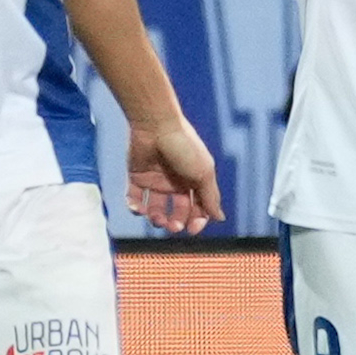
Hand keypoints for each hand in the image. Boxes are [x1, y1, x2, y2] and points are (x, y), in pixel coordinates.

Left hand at [127, 113, 222, 233]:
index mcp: (194, 180)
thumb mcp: (203, 173)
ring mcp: (155, 180)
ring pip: (156, 209)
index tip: (191, 230)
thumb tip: (220, 218)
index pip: (197, 208)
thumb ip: (210, 197)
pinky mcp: (137, 176)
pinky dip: (135, 208)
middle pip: (177, 211)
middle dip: (175, 222)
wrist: (156, 125)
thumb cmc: (184, 146)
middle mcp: (175, 182)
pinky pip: (135, 198)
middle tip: (172, 225)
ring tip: (156, 218)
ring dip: (156, 219)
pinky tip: (139, 209)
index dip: (196, 221)